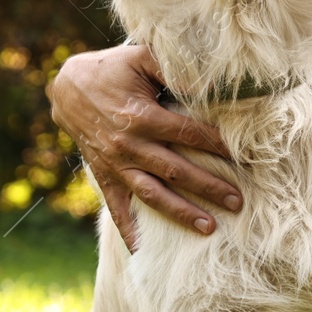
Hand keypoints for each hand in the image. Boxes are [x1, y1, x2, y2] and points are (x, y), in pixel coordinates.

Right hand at [47, 45, 240, 249]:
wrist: (67, 88)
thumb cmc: (114, 69)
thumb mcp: (141, 58)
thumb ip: (173, 67)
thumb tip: (210, 78)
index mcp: (143, 117)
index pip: (190, 134)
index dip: (218, 145)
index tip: (245, 156)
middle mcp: (130, 145)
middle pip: (178, 171)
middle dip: (210, 187)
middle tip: (238, 202)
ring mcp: (116, 164)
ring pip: (154, 195)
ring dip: (182, 213)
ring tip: (209, 228)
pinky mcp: (105, 175)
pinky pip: (118, 208)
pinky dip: (130, 231)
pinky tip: (145, 253)